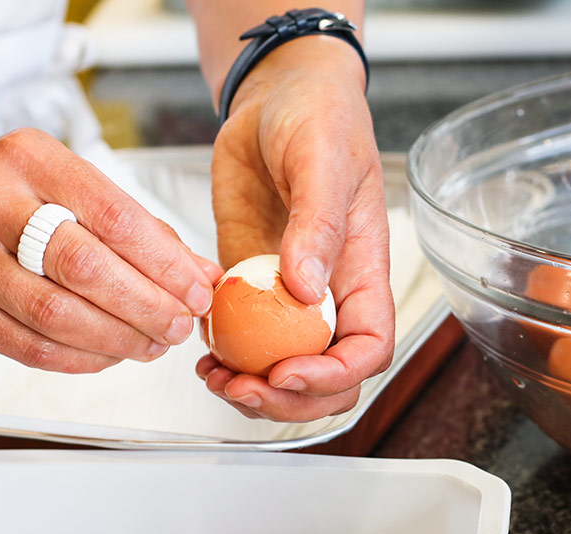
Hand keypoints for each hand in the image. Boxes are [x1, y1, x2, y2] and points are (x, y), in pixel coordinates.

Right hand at [0, 129, 222, 372]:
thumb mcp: (60, 182)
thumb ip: (132, 225)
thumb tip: (198, 273)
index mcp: (29, 159)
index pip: (114, 216)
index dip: (165, 262)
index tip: (197, 288)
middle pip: (88, 268)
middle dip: (148, 306)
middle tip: (180, 324)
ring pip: (58, 315)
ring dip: (120, 339)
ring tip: (153, 344)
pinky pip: (30, 347)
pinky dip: (82, 358)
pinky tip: (111, 354)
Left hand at [196, 36, 394, 421]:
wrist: (275, 97)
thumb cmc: (318, 117)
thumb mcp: (323, 160)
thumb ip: (318, 224)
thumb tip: (305, 288)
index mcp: (362, 270)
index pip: (369, 348)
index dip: (333, 375)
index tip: (286, 372)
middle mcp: (328, 293)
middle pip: (328, 379)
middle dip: (287, 399)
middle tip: (241, 385)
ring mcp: (286, 294)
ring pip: (283, 369)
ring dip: (252, 389)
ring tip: (214, 376)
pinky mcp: (248, 283)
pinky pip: (242, 339)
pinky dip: (224, 358)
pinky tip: (201, 348)